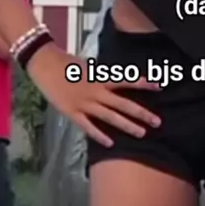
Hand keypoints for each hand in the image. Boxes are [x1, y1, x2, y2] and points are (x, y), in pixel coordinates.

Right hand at [27, 43, 160, 146]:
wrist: (45, 63)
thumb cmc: (66, 62)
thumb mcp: (88, 66)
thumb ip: (101, 75)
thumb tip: (114, 81)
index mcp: (100, 77)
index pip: (126, 80)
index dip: (143, 83)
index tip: (159, 87)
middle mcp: (96, 91)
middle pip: (122, 103)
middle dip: (141, 113)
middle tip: (157, 122)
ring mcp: (84, 103)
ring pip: (109, 117)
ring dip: (126, 125)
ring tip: (142, 134)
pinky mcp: (72, 113)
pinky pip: (88, 126)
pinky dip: (99, 135)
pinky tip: (111, 143)